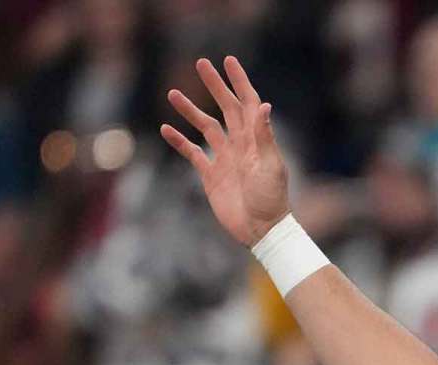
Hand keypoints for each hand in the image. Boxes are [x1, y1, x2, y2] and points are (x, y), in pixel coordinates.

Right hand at [160, 56, 289, 246]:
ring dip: (190, 110)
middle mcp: (240, 144)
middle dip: (214, 86)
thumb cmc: (272, 199)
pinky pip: (192, 153)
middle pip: (225, 108)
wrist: (260, 230)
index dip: (239, 82)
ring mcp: (225, 158)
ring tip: (173, 93)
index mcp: (256, 139)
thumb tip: (263, 105)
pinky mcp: (211, 175)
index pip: (247, 103)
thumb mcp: (271, 166)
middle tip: (200, 64)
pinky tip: (166, 129)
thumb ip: (265, 137)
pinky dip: (180, 141)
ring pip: (205, 127)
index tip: (228, 61)